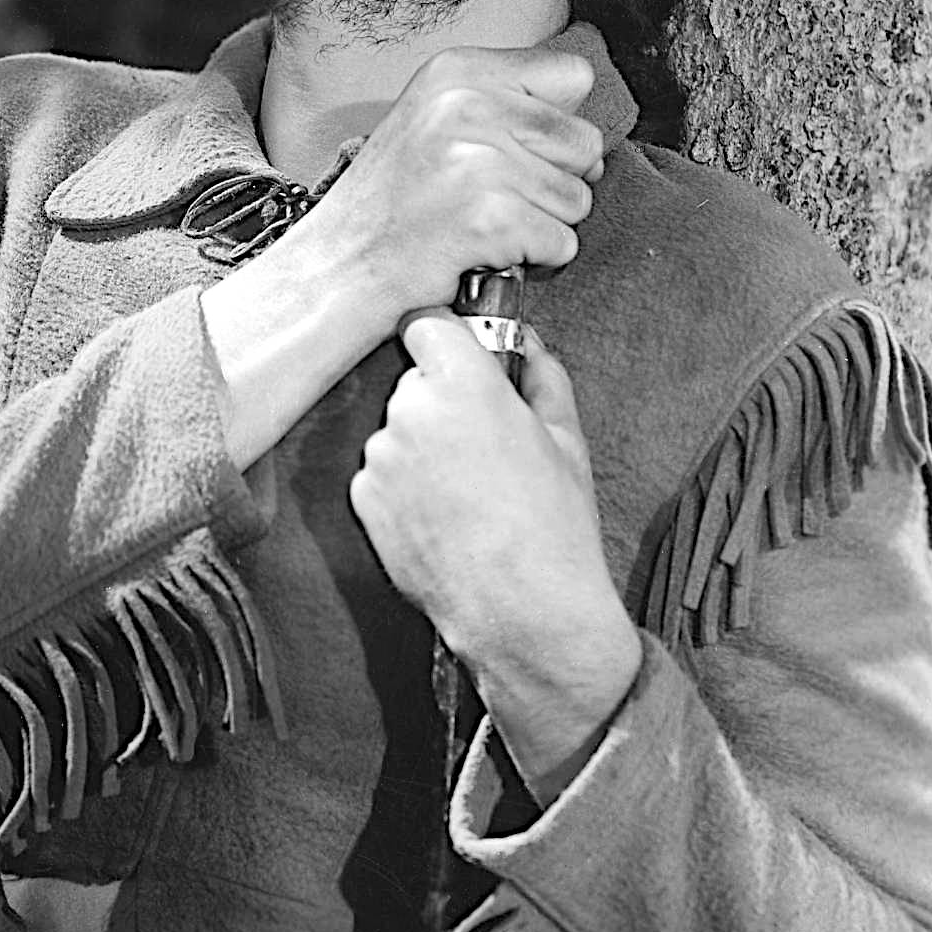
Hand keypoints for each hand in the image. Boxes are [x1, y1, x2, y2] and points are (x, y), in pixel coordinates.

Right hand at [288, 45, 605, 333]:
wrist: (337, 270)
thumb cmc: (391, 203)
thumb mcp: (434, 120)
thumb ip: (504, 104)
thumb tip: (590, 142)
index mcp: (457, 71)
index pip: (573, 76)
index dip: (557, 122)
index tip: (514, 149)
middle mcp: (467, 105)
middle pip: (584, 142)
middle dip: (553, 180)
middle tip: (491, 198)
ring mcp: (479, 161)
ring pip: (579, 198)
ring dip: (541, 225)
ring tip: (481, 226)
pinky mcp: (490, 218)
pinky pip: (563, 243)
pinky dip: (532, 261)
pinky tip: (483, 253)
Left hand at [350, 316, 642, 802]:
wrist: (520, 609)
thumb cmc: (552, 528)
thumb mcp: (567, 439)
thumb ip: (541, 376)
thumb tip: (527, 344)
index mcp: (463, 384)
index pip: (426, 323)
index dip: (446, 337)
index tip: (461, 354)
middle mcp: (410, 412)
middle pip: (415, 382)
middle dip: (443, 401)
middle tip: (485, 441)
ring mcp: (381, 457)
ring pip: (397, 431)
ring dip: (422, 447)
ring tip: (469, 492)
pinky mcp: (364, 499)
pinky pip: (382, 475)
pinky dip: (405, 487)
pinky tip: (445, 517)